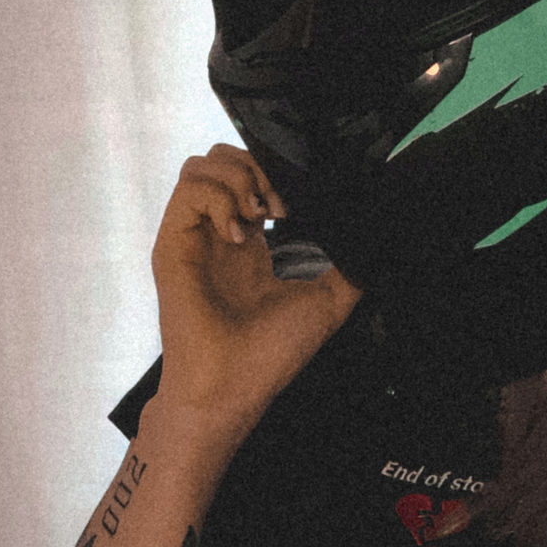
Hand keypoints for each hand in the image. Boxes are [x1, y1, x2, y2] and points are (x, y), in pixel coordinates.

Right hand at [150, 144, 361, 431]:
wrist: (232, 388)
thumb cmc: (270, 355)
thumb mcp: (326, 303)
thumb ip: (348, 270)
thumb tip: (374, 242)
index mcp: (249, 241)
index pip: (249, 175)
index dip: (274, 173)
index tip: (298, 203)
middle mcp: (217, 232)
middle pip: (222, 159)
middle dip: (256, 167)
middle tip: (279, 207)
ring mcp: (192, 236)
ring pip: (200, 166)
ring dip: (237, 178)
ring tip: (258, 215)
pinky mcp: (172, 244)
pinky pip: (187, 190)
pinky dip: (218, 199)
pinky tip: (239, 233)